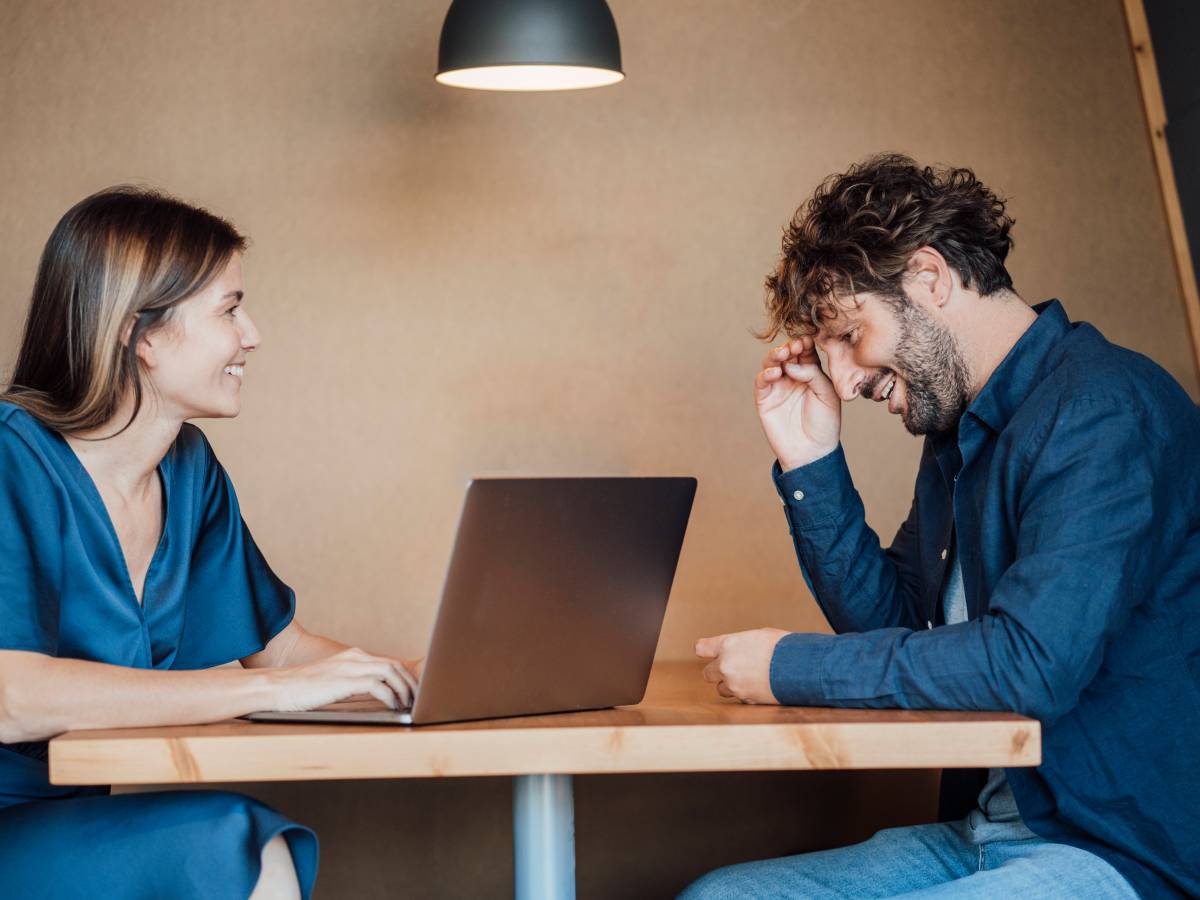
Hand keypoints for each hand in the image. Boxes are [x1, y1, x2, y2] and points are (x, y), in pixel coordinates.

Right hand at [267, 647, 418, 711]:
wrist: (278, 686)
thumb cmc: (303, 689)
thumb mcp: (334, 681)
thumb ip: (353, 682)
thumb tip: (375, 694)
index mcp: (353, 656)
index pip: (389, 661)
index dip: (406, 675)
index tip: (414, 690)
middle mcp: (354, 658)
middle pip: (394, 665)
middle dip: (410, 682)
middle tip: (417, 699)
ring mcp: (349, 667)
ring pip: (390, 672)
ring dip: (404, 689)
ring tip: (408, 704)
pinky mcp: (344, 681)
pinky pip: (377, 685)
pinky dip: (390, 696)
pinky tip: (392, 706)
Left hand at [695, 628, 788, 703]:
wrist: (801, 668)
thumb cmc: (783, 647)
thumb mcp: (760, 636)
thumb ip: (742, 645)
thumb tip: (739, 650)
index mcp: (728, 645)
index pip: (701, 648)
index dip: (705, 651)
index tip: (708, 652)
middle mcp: (725, 665)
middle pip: (707, 673)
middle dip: (717, 672)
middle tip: (733, 668)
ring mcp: (734, 685)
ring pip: (721, 689)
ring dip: (731, 685)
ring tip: (750, 679)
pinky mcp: (745, 700)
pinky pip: (738, 698)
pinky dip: (746, 694)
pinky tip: (760, 687)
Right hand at [755, 337, 840, 470]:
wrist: (812, 452)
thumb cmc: (825, 424)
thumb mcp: (828, 395)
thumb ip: (813, 375)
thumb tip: (791, 364)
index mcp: (811, 373)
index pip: (805, 351)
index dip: (805, 343)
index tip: (808, 339)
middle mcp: (793, 377)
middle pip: (787, 354)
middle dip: (789, 346)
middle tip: (794, 346)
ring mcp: (778, 387)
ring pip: (771, 363)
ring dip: (775, 356)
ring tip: (783, 355)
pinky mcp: (764, 399)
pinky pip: (761, 382)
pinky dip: (766, 374)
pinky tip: (776, 373)